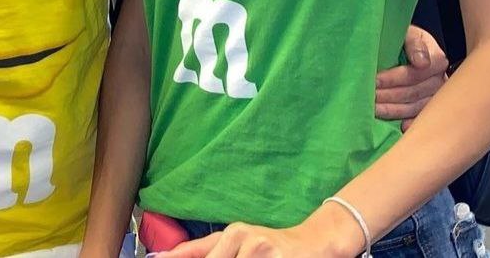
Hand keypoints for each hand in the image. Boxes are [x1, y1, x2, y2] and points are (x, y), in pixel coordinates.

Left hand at [156, 220, 353, 257]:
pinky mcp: (274, 256)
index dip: (175, 257)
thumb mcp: (243, 244)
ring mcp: (258, 248)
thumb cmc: (274, 248)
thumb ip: (214, 252)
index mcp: (230, 234)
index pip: (194, 250)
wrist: (314, 242)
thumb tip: (179, 256)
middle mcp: (240, 237)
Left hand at [375, 25, 448, 130]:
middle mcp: (441, 80)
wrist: (409, 47)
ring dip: (393, 109)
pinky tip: (401, 127)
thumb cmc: (406, 39)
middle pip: (413, 92)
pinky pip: (422, 118)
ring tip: (374, 109)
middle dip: (389, 95)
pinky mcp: (431, 108)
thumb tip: (421, 63)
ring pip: (415, 107)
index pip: (414, 73)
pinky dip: (411, 122)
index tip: (375, 81)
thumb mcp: (409, 33)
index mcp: (437, 59)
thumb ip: (414, 43)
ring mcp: (437, 96)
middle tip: (368, 97)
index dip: (393, 78)